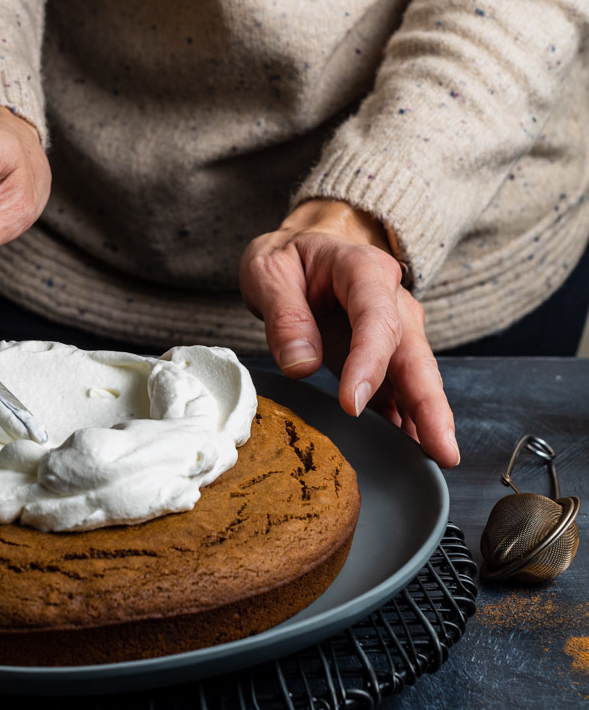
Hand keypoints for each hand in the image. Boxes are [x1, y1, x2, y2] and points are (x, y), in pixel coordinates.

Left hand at [239, 199, 458, 467]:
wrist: (302, 250)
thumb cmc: (288, 259)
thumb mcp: (269, 273)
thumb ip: (284, 315)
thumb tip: (301, 366)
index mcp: (363, 269)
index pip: (376, 319)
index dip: (369, 363)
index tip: (352, 404)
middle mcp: (391, 299)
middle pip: (414, 353)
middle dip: (429, 404)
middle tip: (440, 448)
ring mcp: (393, 328)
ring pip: (416, 376)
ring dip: (427, 418)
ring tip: (436, 459)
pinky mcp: (385, 354)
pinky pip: (400, 389)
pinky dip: (407, 419)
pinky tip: (412, 449)